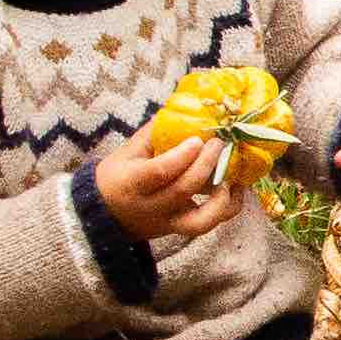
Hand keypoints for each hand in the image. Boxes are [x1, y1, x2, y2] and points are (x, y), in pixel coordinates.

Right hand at [92, 126, 239, 246]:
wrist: (106, 214)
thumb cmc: (117, 177)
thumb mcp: (127, 152)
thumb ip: (153, 134)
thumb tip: (181, 110)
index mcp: (133, 183)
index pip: (159, 172)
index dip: (181, 156)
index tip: (197, 140)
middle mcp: (151, 206)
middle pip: (182, 190)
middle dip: (206, 166)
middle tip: (219, 145)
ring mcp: (167, 222)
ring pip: (200, 220)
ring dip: (223, 198)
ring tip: (232, 175)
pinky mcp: (179, 229)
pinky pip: (208, 225)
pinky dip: (227, 209)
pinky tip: (235, 189)